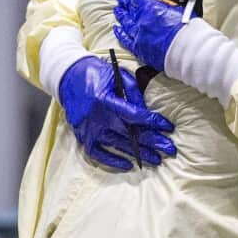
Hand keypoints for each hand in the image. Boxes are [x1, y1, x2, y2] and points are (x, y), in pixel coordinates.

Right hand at [58, 55, 174, 170]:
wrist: (67, 76)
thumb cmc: (96, 72)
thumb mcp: (117, 74)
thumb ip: (133, 92)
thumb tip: (147, 112)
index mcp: (104, 100)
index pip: (134, 115)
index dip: (153, 122)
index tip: (168, 127)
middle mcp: (96, 117)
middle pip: (129, 134)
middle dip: (152, 142)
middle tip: (170, 150)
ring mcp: (88, 129)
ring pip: (117, 145)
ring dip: (138, 154)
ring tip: (156, 159)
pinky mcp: (82, 135)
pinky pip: (97, 154)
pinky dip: (112, 161)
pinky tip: (127, 165)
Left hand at [113, 0, 185, 72]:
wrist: (188, 50)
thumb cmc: (187, 30)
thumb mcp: (178, 9)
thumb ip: (164, 4)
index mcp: (151, 8)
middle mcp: (142, 21)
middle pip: (129, 9)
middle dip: (125, 3)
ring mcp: (139, 35)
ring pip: (126, 23)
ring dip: (121, 15)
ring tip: (118, 11)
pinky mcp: (139, 48)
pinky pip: (125, 39)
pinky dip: (120, 33)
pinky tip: (117, 29)